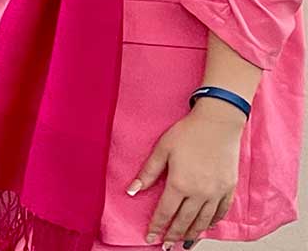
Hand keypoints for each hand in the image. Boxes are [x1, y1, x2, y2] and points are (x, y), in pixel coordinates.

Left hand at [130, 101, 244, 243]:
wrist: (219, 123)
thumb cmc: (188, 133)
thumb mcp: (162, 150)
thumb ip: (147, 173)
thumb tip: (131, 191)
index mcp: (180, 184)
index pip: (165, 212)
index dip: (157, 226)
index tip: (150, 237)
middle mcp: (200, 193)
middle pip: (184, 221)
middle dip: (173, 235)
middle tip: (165, 246)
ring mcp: (217, 192)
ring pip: (203, 221)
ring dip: (192, 233)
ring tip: (182, 242)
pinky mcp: (229, 188)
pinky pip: (221, 212)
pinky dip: (212, 222)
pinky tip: (206, 227)